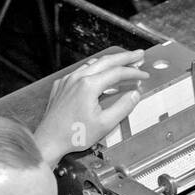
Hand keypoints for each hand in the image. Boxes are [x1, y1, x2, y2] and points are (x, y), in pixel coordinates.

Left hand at [32, 50, 148, 164]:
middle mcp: (77, 79)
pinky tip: (99, 73)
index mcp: (89, 86)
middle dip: (124, 57)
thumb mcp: (105, 124)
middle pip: (106, 61)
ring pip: (92, 64)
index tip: (144, 74)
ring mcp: (67, 81)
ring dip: (109, 62)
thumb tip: (134, 95)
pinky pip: (80, 71)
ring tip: (121, 62)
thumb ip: (123, 107)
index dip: (134, 73)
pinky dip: (94, 69)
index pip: (117, 73)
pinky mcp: (62, 86)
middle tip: (138, 55)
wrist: (50, 140)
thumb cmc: (74, 135)